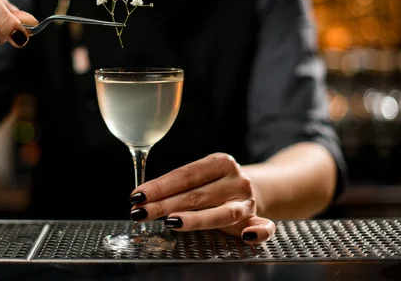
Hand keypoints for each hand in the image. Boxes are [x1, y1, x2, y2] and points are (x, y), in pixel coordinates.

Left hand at [129, 153, 275, 243]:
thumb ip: (179, 184)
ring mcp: (247, 202)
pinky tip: (247, 238)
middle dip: (165, 205)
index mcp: (220, 162)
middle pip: (196, 195)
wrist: (254, 188)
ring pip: (221, 214)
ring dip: (195, 219)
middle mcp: (236, 180)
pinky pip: (263, 228)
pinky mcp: (257, 220)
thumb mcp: (202, 176)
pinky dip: (258, 233)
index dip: (160, 186)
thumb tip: (142, 196)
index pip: (185, 175)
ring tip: (171, 223)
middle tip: (141, 213)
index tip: (137, 196)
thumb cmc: (216, 184)